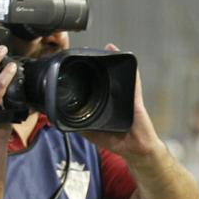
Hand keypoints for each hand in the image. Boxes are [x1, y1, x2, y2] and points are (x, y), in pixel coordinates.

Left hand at [79, 43, 163, 161]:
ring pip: (120, 77)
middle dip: (101, 65)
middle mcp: (116, 99)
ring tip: (107, 50)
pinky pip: (134, 82)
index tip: (79, 67)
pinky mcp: (135, 99)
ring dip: (115, 63)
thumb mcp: (94, 135)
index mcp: (105, 105)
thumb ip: (80, 127)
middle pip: (108, 79)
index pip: (96, 88)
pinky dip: (132, 70)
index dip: (88, 78)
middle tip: (91, 52)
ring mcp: (126, 98)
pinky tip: (129, 63)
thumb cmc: (117, 142)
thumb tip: (62, 122)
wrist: (136, 149)